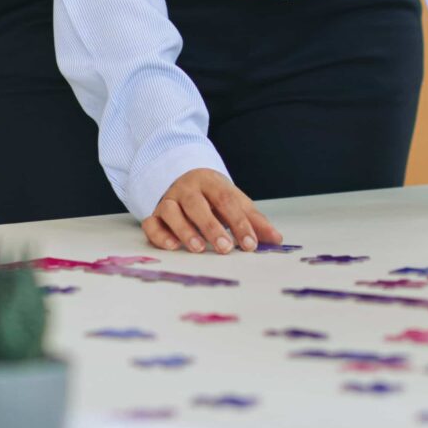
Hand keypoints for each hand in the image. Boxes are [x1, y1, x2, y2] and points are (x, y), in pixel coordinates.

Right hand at [141, 169, 281, 255]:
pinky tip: (173, 247)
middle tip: (225, 248)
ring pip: (171, 211)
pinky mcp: (154, 214)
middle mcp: (187, 188)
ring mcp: (168, 199)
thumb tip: (276, 239)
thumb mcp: (235, 202)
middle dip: (212, 227)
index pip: (226, 200)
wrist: (184, 178)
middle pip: (197, 204)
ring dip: (185, 230)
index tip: (250, 244)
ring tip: (199, 249)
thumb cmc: (214, 196)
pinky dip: (160, 235)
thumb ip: (254, 220)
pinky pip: (151, 223)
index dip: (239, 223)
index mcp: (211, 182)